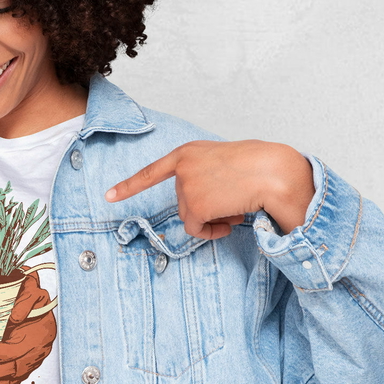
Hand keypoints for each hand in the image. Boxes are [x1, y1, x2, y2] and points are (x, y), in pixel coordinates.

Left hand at [0, 273, 56, 383]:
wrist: (36, 305)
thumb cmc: (29, 296)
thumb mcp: (31, 289)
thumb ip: (26, 297)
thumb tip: (15, 316)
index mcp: (40, 334)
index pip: (15, 351)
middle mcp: (37, 353)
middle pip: (11, 371)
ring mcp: (30, 364)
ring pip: (8, 383)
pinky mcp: (21, 371)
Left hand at [106, 140, 313, 237]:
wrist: (273, 171)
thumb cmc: (260, 166)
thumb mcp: (224, 162)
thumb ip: (206, 176)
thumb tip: (201, 208)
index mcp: (189, 152)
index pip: (153, 172)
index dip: (130, 186)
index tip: (109, 196)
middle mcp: (182, 167)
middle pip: (183, 201)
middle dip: (205, 208)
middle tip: (232, 201)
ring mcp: (186, 186)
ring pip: (189, 217)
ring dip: (211, 219)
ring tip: (235, 206)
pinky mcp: (194, 205)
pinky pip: (196, 229)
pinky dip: (211, 231)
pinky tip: (230, 220)